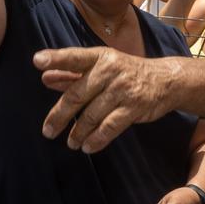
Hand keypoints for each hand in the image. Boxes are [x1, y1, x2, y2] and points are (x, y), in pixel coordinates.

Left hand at [35, 47, 177, 152]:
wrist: (167, 80)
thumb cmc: (127, 72)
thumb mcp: (102, 67)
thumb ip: (73, 73)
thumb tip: (44, 78)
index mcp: (100, 58)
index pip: (75, 57)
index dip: (56, 58)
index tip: (37, 61)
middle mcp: (110, 71)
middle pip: (77, 94)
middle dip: (59, 115)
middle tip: (48, 131)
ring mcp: (123, 89)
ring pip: (92, 115)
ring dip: (78, 132)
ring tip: (71, 142)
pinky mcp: (135, 107)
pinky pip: (109, 127)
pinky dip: (96, 139)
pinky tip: (88, 146)